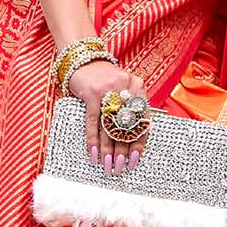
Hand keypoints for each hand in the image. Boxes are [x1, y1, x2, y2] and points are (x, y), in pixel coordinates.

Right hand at [66, 59, 149, 173]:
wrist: (83, 58)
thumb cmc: (103, 78)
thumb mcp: (122, 87)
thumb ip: (130, 107)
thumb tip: (132, 139)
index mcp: (138, 86)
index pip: (143, 120)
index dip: (139, 142)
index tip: (134, 159)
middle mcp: (126, 88)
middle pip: (127, 126)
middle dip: (123, 151)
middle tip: (120, 168)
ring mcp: (109, 90)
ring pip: (110, 127)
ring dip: (108, 149)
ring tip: (107, 166)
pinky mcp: (92, 93)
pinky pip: (93, 122)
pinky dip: (93, 139)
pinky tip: (94, 153)